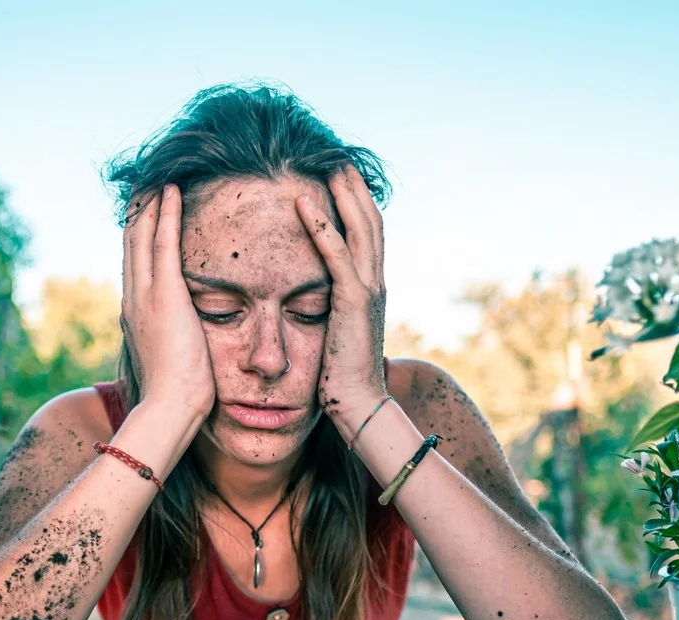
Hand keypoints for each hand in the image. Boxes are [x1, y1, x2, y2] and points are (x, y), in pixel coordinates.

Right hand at [121, 184, 215, 422]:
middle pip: (132, 241)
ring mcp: (146, 295)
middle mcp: (133, 297)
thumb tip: (184, 331)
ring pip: (143, 235)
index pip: (136, 261)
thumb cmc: (177, 393)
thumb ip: (173, 335)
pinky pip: (165, 245)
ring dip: (151, 202)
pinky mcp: (165, 295)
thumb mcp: (172, 355)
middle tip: (145, 180)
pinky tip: (172, 192)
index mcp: (136, 311)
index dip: (139, 231)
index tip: (146, 207)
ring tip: (157, 176)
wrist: (169, 407)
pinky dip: (167, 215)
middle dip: (139, 209)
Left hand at [296, 163, 388, 436]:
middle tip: (337, 155)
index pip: (366, 235)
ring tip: (326, 164)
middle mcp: (375, 283)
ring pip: (359, 228)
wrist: (360, 404)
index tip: (339, 177)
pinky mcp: (353, 302)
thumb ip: (331, 314)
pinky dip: (321, 224)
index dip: (355, 203)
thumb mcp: (336, 335)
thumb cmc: (342, 377)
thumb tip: (314, 306)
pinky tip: (303, 202)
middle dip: (354, 187)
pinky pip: (336, 254)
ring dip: (343, 193)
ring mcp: (368, 290)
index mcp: (370, 289)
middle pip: (369, 221)